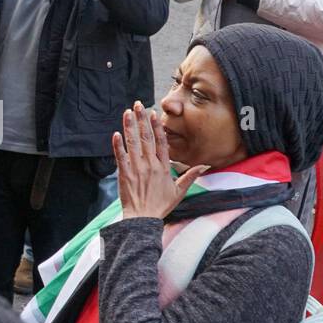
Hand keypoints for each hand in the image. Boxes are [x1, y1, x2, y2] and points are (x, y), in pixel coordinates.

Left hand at [113, 101, 208, 219]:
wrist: (142, 219)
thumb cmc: (160, 206)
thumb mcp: (179, 191)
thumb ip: (191, 176)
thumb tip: (205, 165)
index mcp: (163, 167)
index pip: (161, 142)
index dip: (157, 126)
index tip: (153, 113)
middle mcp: (150, 165)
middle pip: (146, 137)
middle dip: (142, 119)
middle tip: (138, 104)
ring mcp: (136, 168)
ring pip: (133, 143)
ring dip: (129, 126)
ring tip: (127, 112)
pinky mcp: (124, 174)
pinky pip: (120, 156)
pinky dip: (118, 145)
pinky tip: (116, 133)